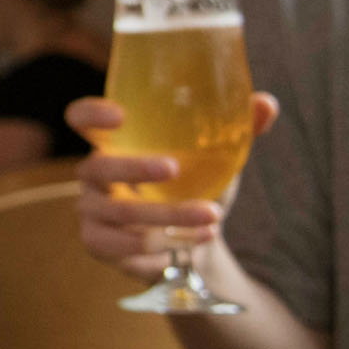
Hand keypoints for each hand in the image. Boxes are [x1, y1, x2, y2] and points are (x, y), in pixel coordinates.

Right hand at [70, 94, 278, 280]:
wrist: (190, 244)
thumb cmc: (195, 188)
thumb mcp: (216, 158)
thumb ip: (237, 129)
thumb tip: (268, 103)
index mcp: (113, 143)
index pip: (81, 119)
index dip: (91, 115)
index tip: (121, 114)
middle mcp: (93, 175)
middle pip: (96, 167)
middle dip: (134, 168)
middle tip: (175, 168)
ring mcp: (91, 210)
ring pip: (120, 212)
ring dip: (168, 215)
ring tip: (213, 217)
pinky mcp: (98, 243)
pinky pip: (125, 245)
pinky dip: (167, 243)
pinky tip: (199, 239)